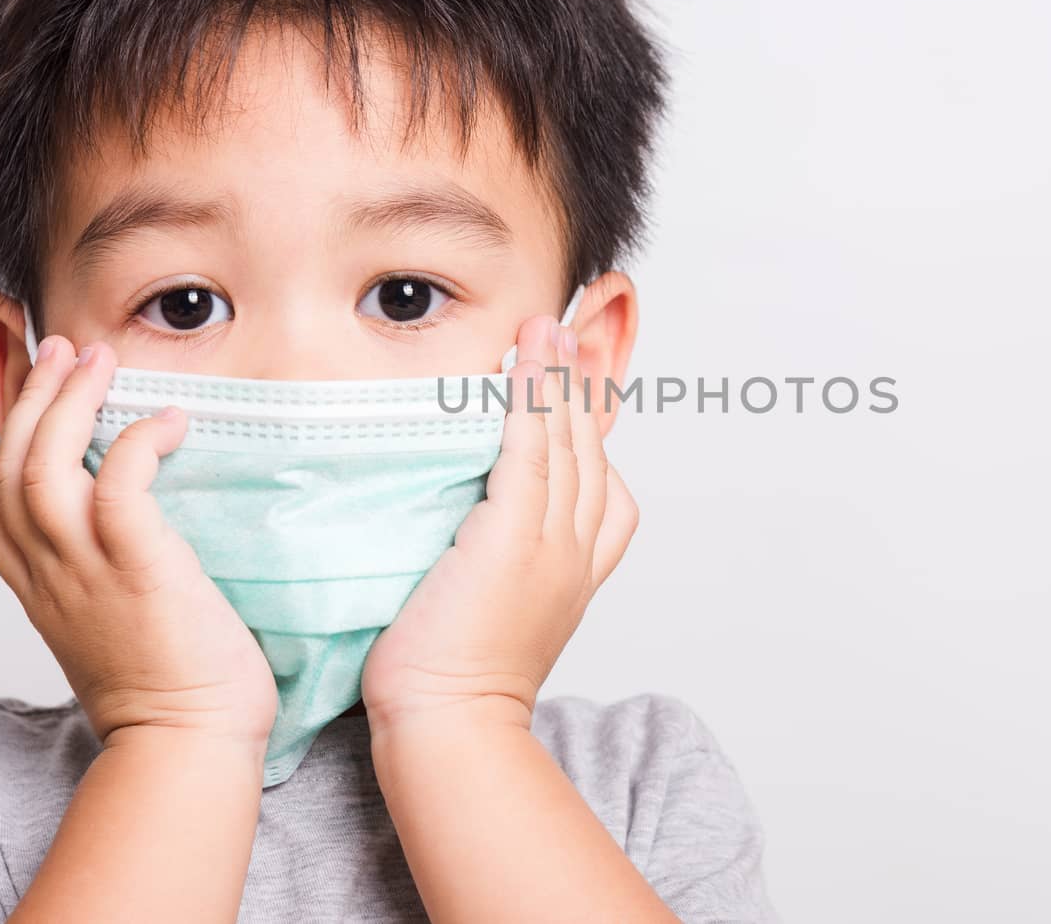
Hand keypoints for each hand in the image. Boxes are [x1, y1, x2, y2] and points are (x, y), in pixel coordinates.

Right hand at [0, 336, 276, 753]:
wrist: (187, 741)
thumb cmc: (169, 677)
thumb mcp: (115, 607)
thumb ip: (105, 556)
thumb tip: (129, 497)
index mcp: (37, 581)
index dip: (7, 423)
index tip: (30, 369)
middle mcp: (48, 572)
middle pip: (8, 465)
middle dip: (29, 394)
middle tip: (65, 348)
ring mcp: (86, 571)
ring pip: (44, 466)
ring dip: (68, 404)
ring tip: (98, 360)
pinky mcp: (136, 569)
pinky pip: (117, 486)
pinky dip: (136, 444)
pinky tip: (168, 422)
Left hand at [360, 315, 638, 732]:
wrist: (450, 723)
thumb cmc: (451, 678)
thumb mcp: (488, 607)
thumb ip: (489, 557)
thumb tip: (461, 519)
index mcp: (577, 567)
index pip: (600, 483)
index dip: (589, 428)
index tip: (574, 385)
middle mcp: (577, 549)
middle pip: (590, 449)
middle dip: (580, 386)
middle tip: (567, 329)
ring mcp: (554, 542)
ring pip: (567, 441)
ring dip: (558, 376)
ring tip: (548, 326)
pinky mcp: (516, 535)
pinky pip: (532, 448)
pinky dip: (533, 398)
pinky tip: (527, 360)